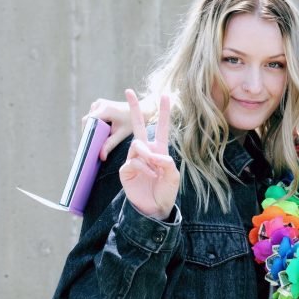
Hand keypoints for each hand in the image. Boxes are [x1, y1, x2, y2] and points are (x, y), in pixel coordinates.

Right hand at [84, 94, 155, 159]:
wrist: (141, 110)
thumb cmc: (132, 121)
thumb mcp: (121, 134)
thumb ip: (110, 144)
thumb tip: (101, 157)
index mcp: (105, 109)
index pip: (88, 121)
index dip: (86, 133)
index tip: (88, 144)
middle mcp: (100, 103)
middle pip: (87, 120)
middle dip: (90, 132)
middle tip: (93, 145)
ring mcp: (99, 103)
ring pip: (89, 119)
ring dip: (93, 128)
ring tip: (99, 138)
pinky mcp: (100, 104)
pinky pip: (93, 116)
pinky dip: (95, 124)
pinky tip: (102, 131)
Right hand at [119, 90, 178, 219]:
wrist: (154, 207)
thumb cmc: (166, 191)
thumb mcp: (172, 175)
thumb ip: (165, 161)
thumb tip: (151, 152)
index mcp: (160, 149)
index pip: (162, 127)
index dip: (163, 112)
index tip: (165, 95)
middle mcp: (146, 151)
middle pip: (139, 126)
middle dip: (134, 108)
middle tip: (128, 91)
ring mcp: (134, 159)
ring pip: (137, 146)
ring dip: (147, 156)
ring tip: (154, 171)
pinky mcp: (125, 169)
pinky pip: (133, 161)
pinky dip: (143, 168)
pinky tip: (149, 176)